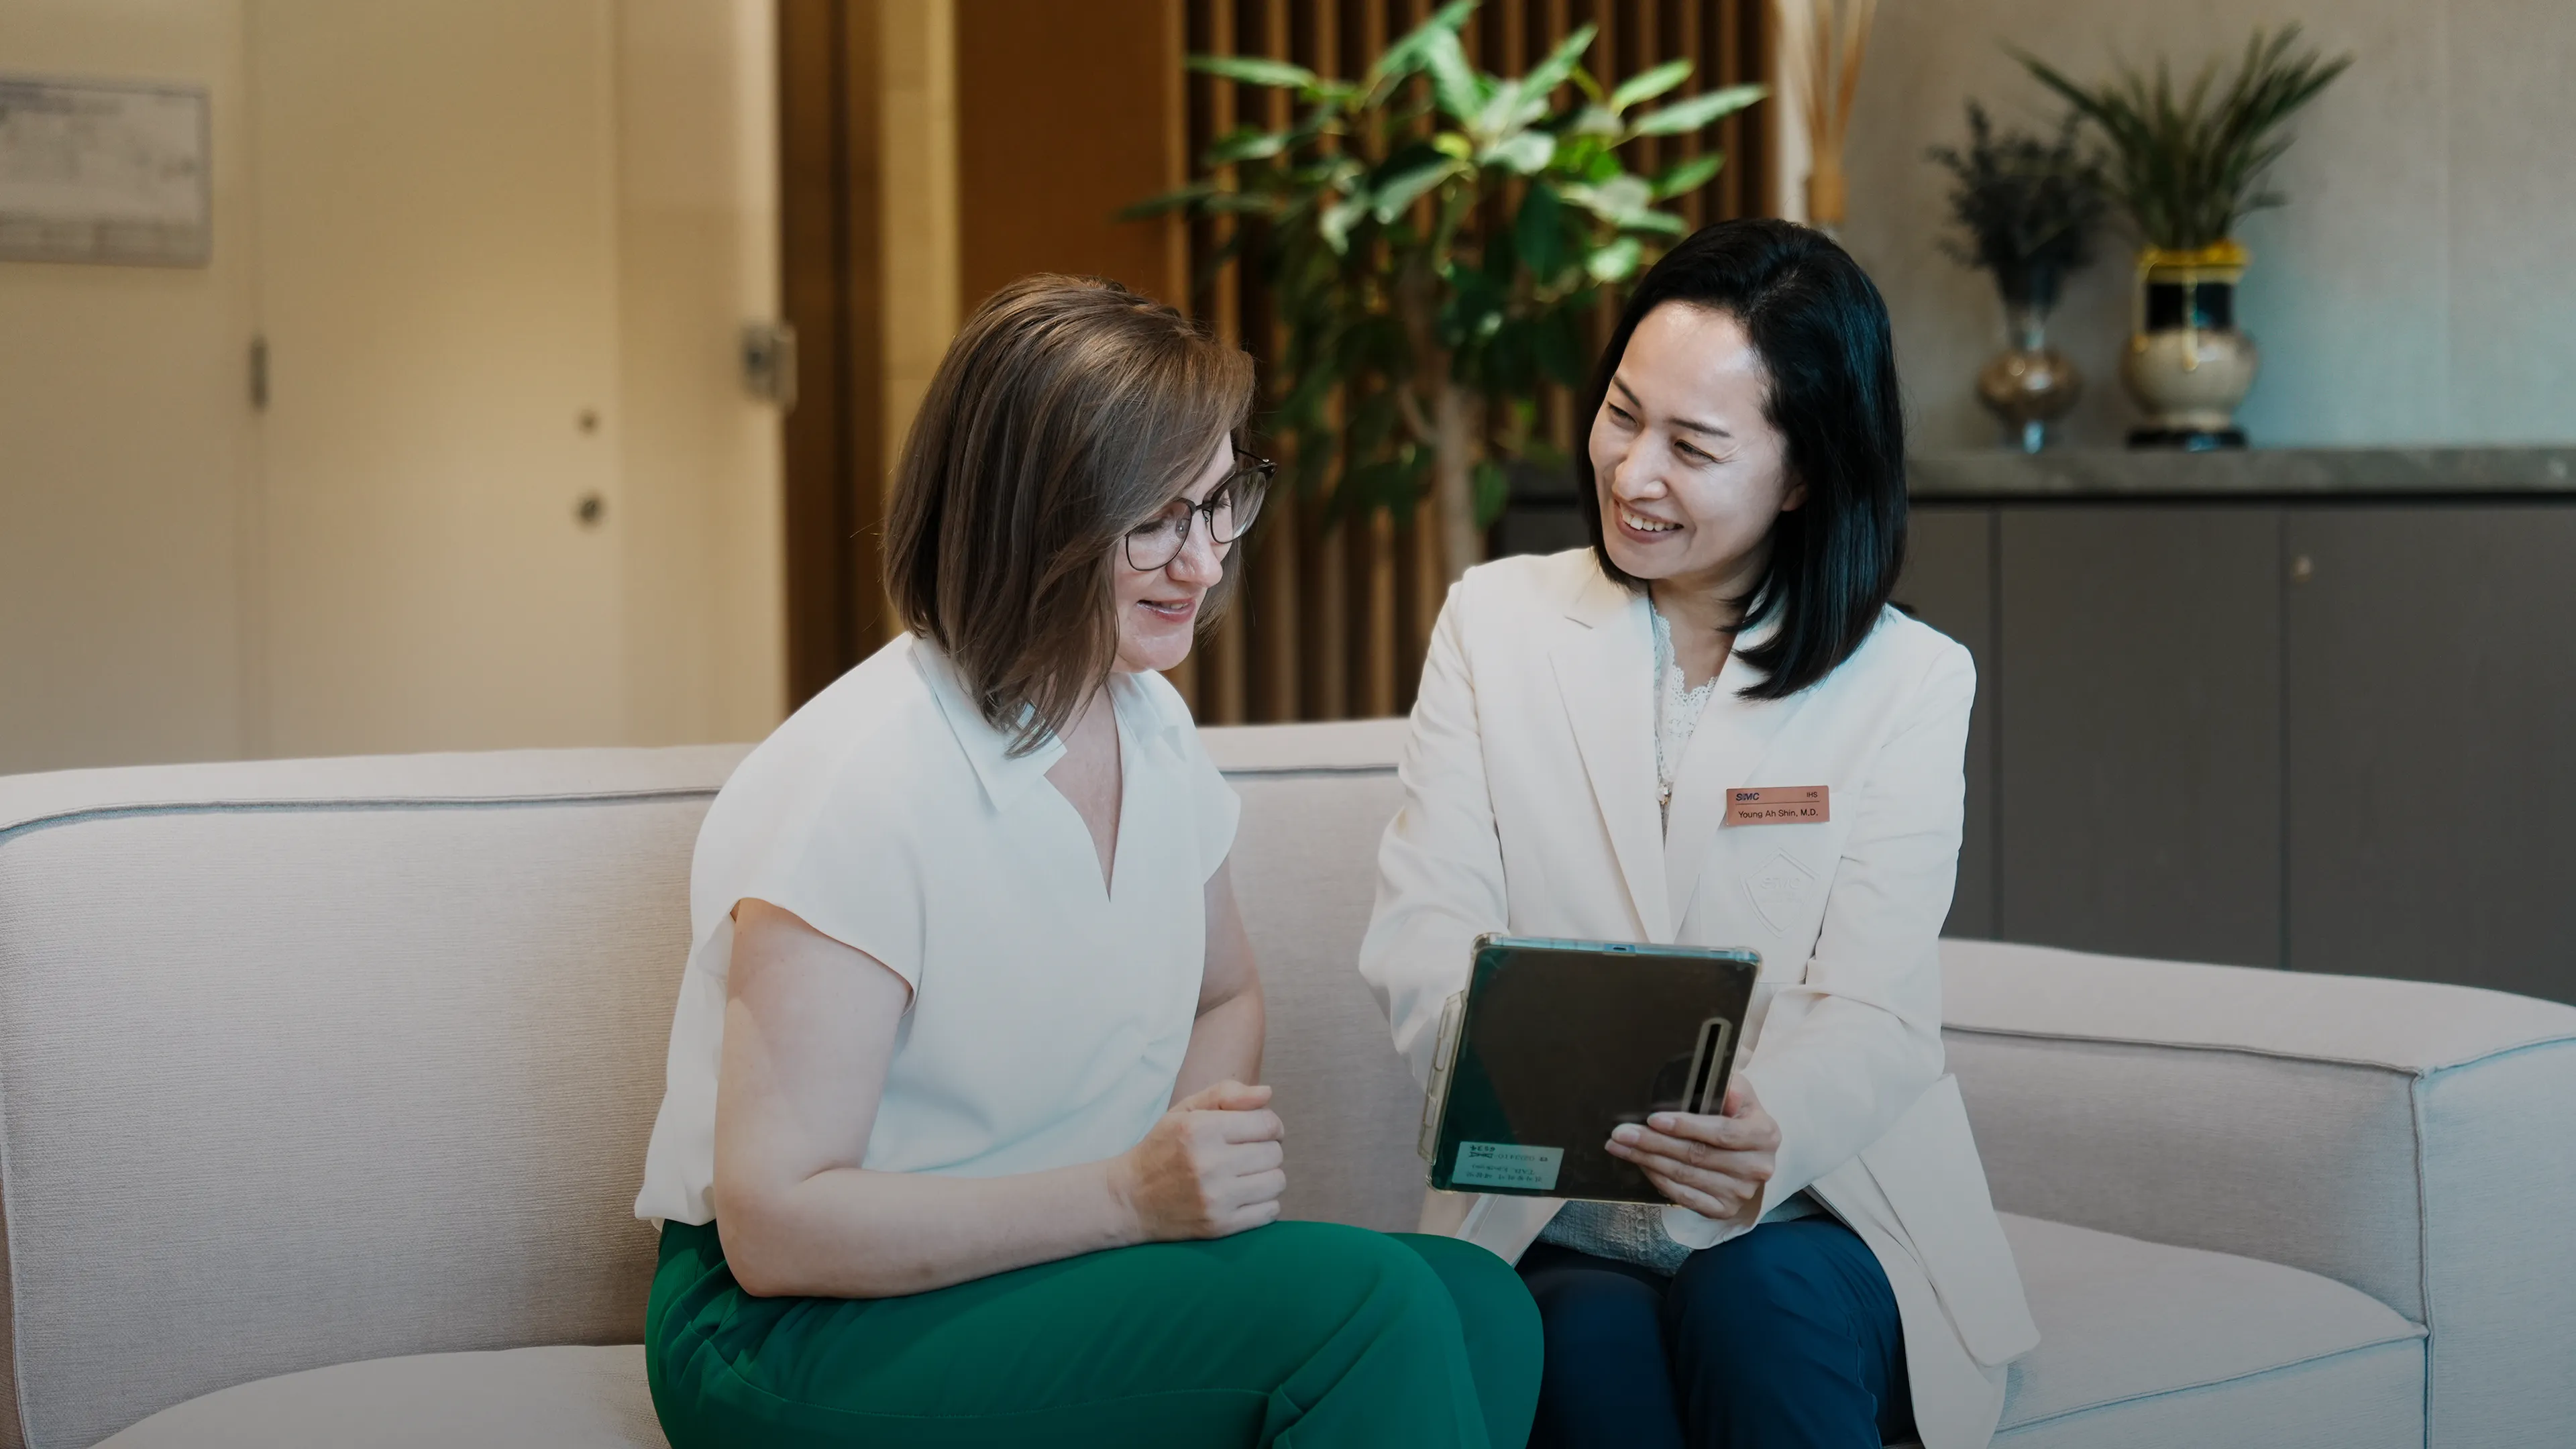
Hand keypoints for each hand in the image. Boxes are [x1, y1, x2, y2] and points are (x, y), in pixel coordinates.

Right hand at [1116, 1080, 1285, 1240]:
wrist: (1130, 1199)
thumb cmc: (1162, 1148)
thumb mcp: (1185, 1111)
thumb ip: (1226, 1094)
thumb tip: (1268, 1093)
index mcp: (1201, 1129)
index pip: (1269, 1124)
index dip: (1269, 1125)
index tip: (1256, 1131)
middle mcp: (1210, 1164)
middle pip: (1275, 1153)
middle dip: (1266, 1149)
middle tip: (1245, 1154)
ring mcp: (1216, 1198)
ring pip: (1277, 1182)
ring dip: (1267, 1176)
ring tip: (1245, 1175)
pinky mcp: (1220, 1226)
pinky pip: (1270, 1211)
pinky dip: (1264, 1203)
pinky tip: (1243, 1195)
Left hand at [1605, 1077, 1779, 1222]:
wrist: (1749, 1152)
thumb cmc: (1737, 1116)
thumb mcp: (1740, 1093)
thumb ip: (1732, 1087)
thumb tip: (1727, 1092)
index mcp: (1764, 1134)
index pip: (1722, 1132)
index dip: (1687, 1126)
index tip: (1653, 1119)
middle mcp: (1757, 1168)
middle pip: (1697, 1155)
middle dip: (1654, 1143)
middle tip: (1622, 1133)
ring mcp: (1741, 1192)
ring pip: (1686, 1176)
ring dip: (1648, 1161)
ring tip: (1621, 1147)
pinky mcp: (1724, 1209)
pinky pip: (1685, 1197)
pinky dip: (1659, 1180)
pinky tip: (1641, 1165)